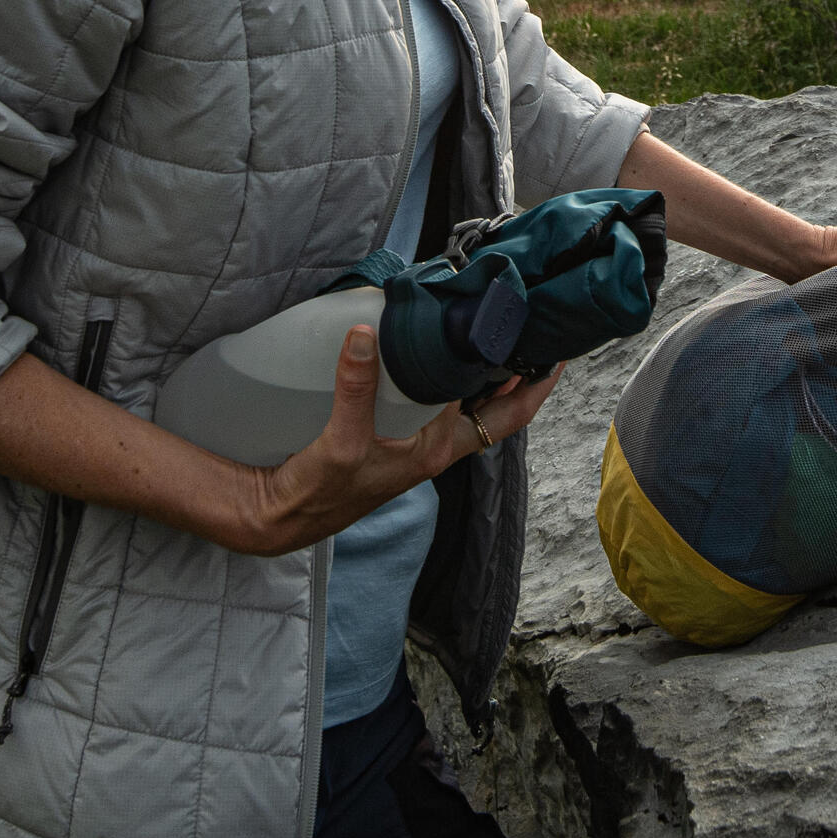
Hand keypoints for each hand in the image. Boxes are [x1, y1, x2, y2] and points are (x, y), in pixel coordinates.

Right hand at [243, 326, 560, 554]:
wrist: (282, 515)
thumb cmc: (320, 492)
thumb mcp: (341, 442)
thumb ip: (356, 390)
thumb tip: (366, 335)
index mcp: (437, 451)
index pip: (504, 416)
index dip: (532, 385)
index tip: (554, 348)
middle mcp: (433, 445)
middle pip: (494, 405)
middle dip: (515, 368)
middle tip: (529, 323)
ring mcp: (413, 438)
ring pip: (464, 399)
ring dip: (480, 367)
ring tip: (490, 322)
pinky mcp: (389, 429)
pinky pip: (429, 394)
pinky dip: (440, 369)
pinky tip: (433, 343)